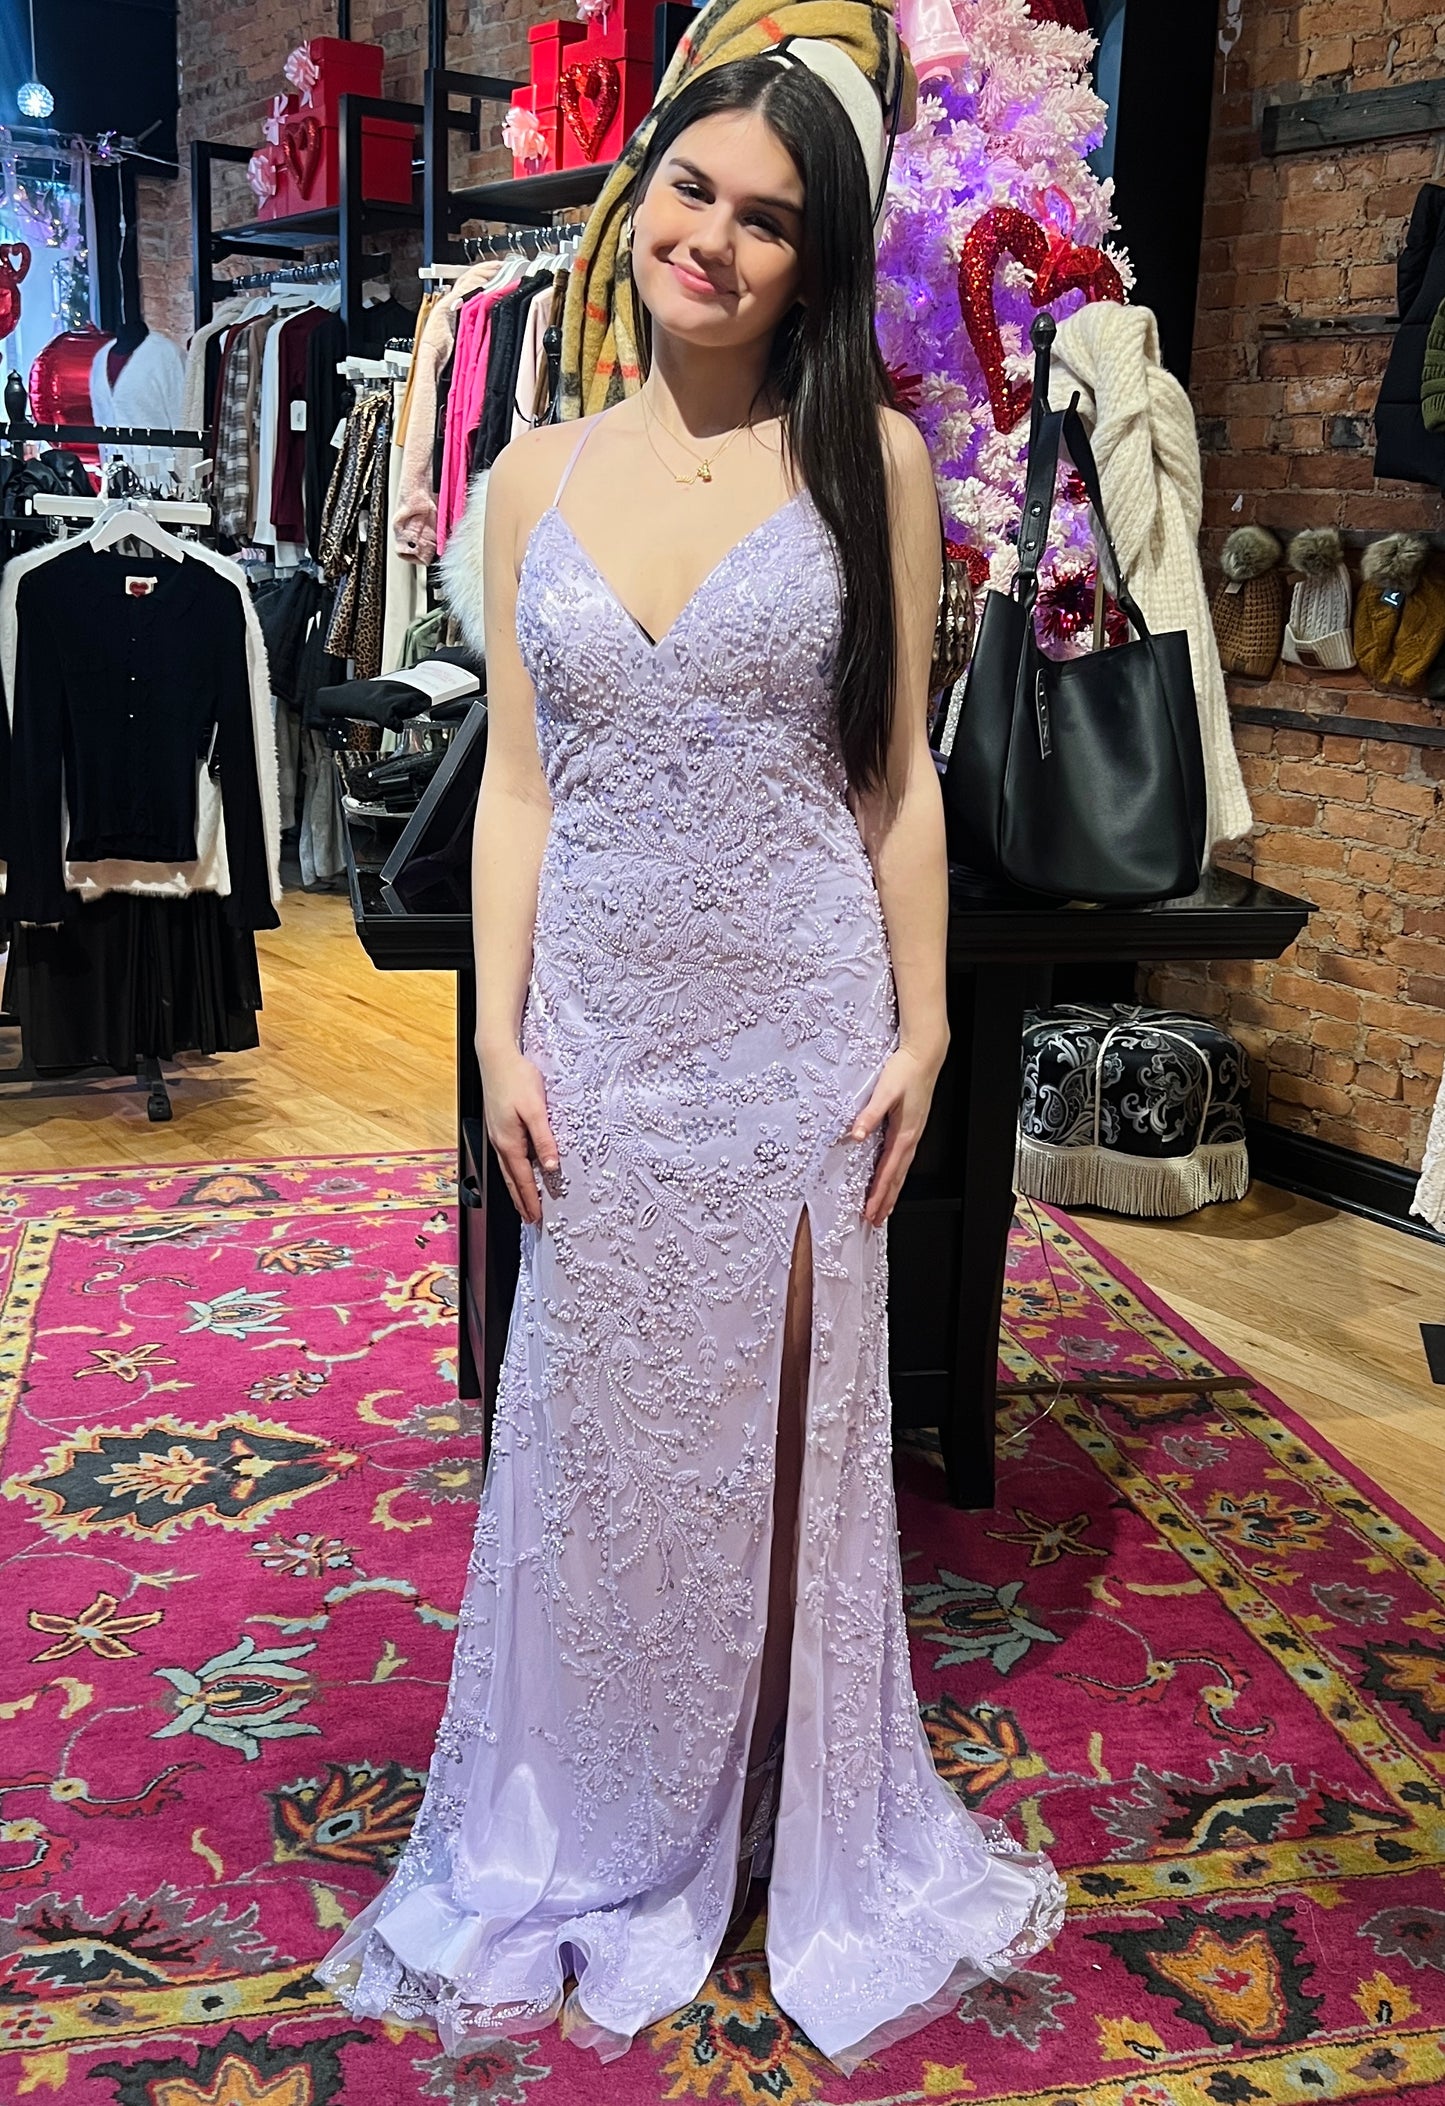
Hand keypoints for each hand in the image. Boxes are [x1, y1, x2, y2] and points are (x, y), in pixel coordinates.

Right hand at [478, 1042, 558, 1225]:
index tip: (536, 1217)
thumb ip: (544, 1139)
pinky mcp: (498, 1124)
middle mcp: (500, 1142)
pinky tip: (518, 1170)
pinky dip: (512, 1171)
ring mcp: (497, 1133)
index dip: (530, 1200)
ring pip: (507, 1169)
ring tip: (522, 1202)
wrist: (496, 1056)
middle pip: (511, 1179)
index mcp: (510, 1142)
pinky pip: (506, 1156)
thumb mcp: (536, 1109)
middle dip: (520, 1201)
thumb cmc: (517, 1078)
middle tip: (529, 1219)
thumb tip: (551, 1167)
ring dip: (515, 1188)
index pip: (522, 1179)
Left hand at [850, 1041, 947, 1226]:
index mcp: (905, 1133)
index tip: (870, 1211)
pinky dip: (896, 1174)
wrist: (925, 1055)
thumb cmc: (906, 1071)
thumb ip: (870, 1115)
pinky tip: (892, 1176)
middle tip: (876, 1220)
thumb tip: (856, 1135)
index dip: (879, 1194)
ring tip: (885, 1208)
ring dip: (893, 1191)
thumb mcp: (884, 1092)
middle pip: (897, 1177)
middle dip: (887, 1200)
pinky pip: (903, 1159)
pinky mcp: (912, 1127)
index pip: (888, 1171)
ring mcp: (913, 1133)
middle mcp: (911, 1137)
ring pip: (902, 1170)